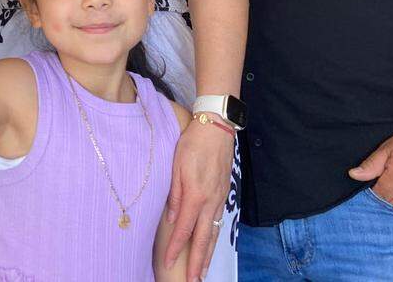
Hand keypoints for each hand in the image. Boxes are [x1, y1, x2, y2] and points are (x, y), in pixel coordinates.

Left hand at [164, 116, 233, 280]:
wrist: (217, 126)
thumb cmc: (193, 142)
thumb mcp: (177, 165)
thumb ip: (175, 194)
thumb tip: (173, 219)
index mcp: (196, 194)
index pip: (184, 229)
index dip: (176, 248)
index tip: (168, 262)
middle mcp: (210, 201)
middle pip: (204, 239)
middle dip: (197, 262)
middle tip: (192, 280)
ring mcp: (220, 198)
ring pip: (214, 232)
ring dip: (208, 254)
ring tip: (202, 271)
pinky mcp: (224, 192)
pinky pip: (218, 221)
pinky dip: (214, 236)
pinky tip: (210, 243)